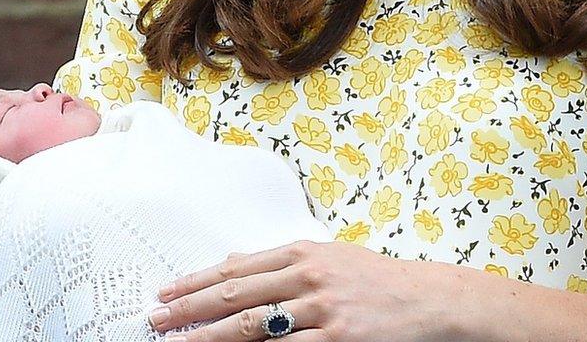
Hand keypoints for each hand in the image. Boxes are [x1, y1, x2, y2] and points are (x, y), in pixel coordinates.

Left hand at [147, 240, 486, 341]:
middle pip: (236, 295)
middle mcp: (310, 278)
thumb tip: (232, 260)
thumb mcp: (331, 258)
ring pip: (253, 327)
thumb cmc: (378, 281)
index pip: (238, 268)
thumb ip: (283, 262)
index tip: (166, 293)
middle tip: (158, 320)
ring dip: (211, 338)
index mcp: (305, 254)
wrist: (428, 302)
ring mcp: (322, 312)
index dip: (197, 281)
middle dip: (191, 309)